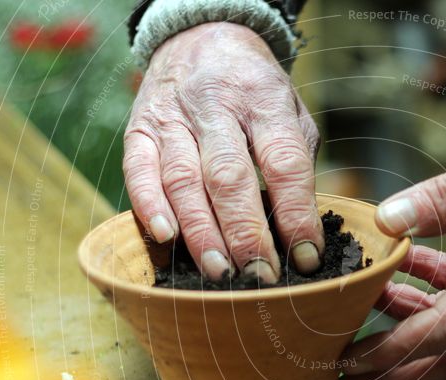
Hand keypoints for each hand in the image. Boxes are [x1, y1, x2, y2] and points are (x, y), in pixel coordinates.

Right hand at [123, 22, 322, 282]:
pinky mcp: (139, 128)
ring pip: (183, 180)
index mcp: (263, 99)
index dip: (296, 214)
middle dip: (246, 234)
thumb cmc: (256, 90)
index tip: (306, 256)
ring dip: (201, 233)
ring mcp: (172, 116)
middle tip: (261, 277)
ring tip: (221, 273)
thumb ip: (296, 162)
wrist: (202, 37)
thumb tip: (300, 230)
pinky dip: (149, 205)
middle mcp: (216, 106)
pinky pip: (139, 170)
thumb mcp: (291, 112)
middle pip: (229, 177)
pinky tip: (166, 238)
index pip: (283, 162)